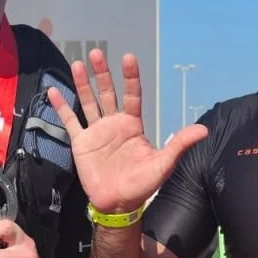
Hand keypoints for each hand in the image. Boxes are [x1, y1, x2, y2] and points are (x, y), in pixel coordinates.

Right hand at [46, 50, 207, 213]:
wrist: (118, 204)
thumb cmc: (142, 185)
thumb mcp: (163, 164)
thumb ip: (179, 144)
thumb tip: (203, 131)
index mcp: (132, 125)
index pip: (132, 95)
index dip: (130, 77)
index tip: (128, 58)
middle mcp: (113, 124)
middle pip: (107, 92)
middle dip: (102, 73)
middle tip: (96, 53)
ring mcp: (96, 132)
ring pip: (88, 101)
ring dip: (83, 83)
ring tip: (78, 63)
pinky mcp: (81, 143)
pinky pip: (69, 121)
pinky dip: (61, 106)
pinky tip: (53, 92)